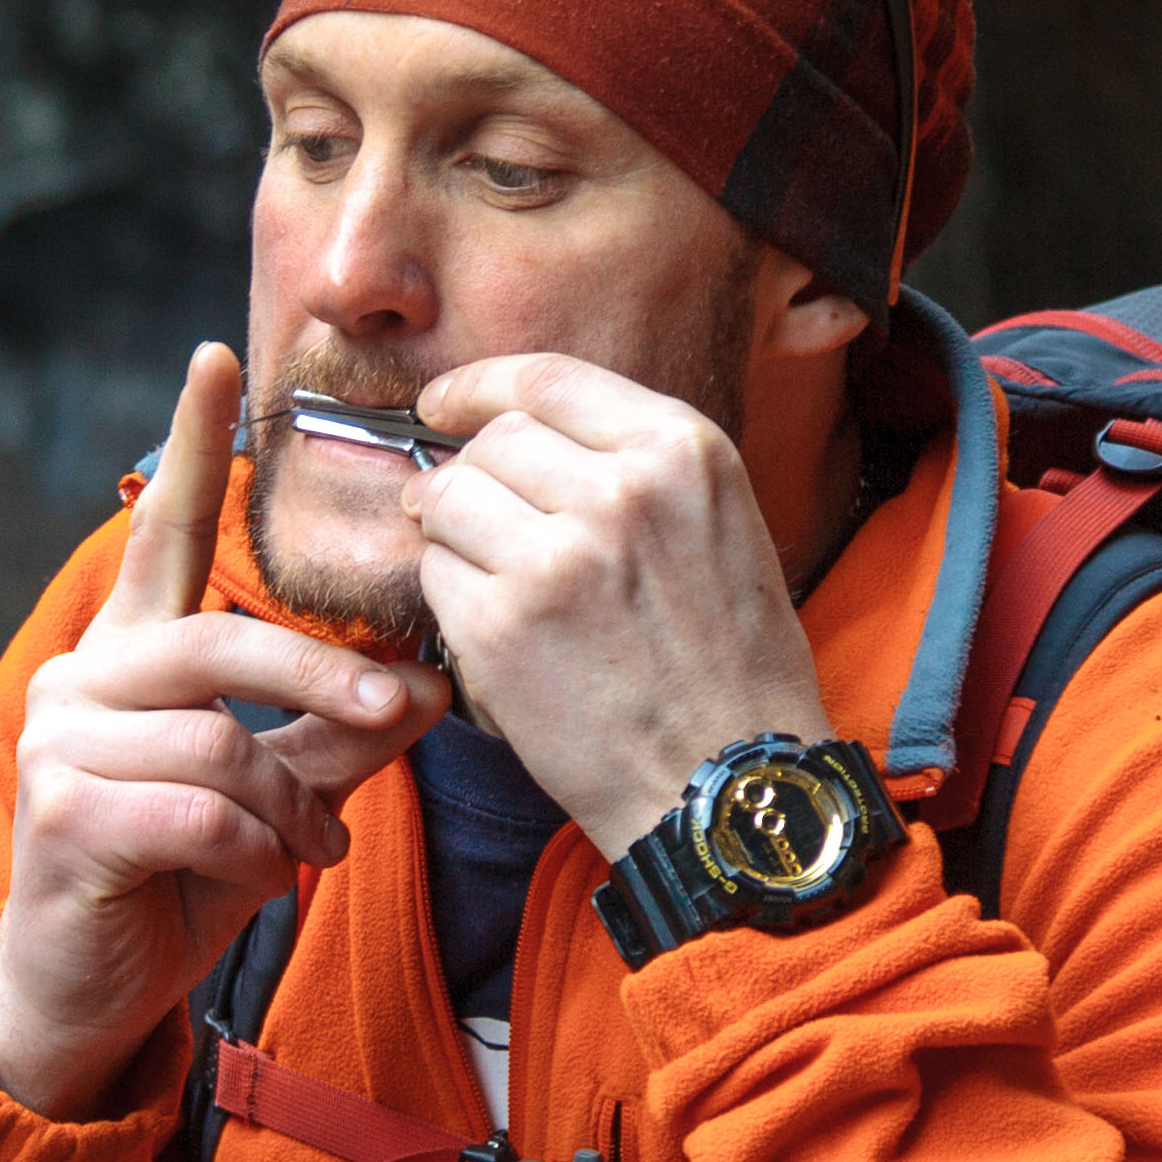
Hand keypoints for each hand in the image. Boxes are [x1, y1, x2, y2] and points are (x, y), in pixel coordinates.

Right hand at [0, 343, 449, 1116]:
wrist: (84, 993)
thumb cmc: (173, 882)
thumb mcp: (272, 801)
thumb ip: (338, 738)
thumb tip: (435, 687)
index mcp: (129, 657)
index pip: (160, 534)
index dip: (190, 446)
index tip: (215, 356)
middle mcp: (81, 681)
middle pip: (221, 643)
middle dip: (327, 680)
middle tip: (408, 711)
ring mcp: (59, 746)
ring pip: (220, 742)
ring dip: (293, 805)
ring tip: (314, 848)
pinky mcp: (61, 816)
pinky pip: (196, 810)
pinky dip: (254, 851)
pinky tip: (264, 878)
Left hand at [405, 353, 834, 855]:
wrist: (727, 782)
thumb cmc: (727, 667)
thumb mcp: (717, 525)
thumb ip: (630, 466)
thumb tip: (512, 433)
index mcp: (682, 450)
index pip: (547, 378)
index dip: (478, 386)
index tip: (444, 403)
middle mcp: (621, 490)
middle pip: (491, 441)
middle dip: (470, 478)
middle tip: (481, 528)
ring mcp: (556, 556)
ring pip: (448, 499)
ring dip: (451, 538)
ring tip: (496, 584)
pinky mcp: (501, 625)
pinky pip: (433, 575)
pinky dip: (448, 599)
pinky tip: (495, 632)